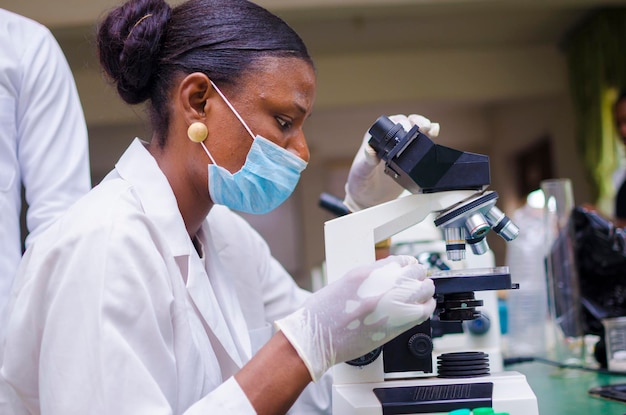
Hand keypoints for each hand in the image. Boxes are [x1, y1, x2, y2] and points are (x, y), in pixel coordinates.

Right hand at [275, 255, 435, 380]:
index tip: (409, 268)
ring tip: (422, 293)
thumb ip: (369, 276)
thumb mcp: (345, 282)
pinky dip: (425, 308)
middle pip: (415, 274)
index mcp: (366, 273)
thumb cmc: (323, 313)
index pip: (400, 261)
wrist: (315, 337)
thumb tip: (387, 275)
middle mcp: (381, 287)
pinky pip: (421, 313)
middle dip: (418, 276)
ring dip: (425, 290)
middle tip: (417, 280)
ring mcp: (389, 306)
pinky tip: (423, 307)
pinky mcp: (394, 326)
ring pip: (424, 291)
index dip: (407, 265)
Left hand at [343, 114, 439, 211]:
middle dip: (416, 122)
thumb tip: (369, 149)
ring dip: (425, 127)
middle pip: (405, 123)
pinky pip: (421, 142)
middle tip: (424, 128)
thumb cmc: (361, 182)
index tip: (406, 128)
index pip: (389, 124)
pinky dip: (429, 136)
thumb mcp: (361, 172)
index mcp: (375, 139)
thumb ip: (366, 160)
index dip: (400, 123)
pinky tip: (435, 134)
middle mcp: (388, 139)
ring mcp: (400, 147)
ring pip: (415, 130)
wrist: (369, 198)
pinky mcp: (410, 155)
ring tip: (431, 130)